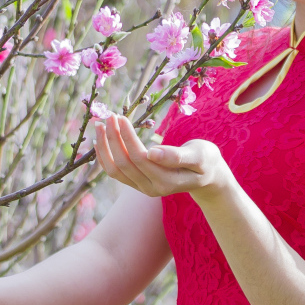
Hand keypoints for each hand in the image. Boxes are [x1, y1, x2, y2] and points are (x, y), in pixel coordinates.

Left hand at [92, 114, 230, 199]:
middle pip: (124, 163)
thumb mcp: (200, 155)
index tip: (121, 117)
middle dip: (113, 139)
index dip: (127, 138)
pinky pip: (115, 173)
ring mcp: (142, 188)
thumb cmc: (206, 160)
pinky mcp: (137, 184)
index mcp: (167, 181)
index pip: (139, 158)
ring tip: (100, 125)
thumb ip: (177, 156)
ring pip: (115, 170)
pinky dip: (104, 157)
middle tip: (109, 116)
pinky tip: (99, 141)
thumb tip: (152, 152)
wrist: (206, 176)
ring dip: (104, 147)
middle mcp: (152, 188)